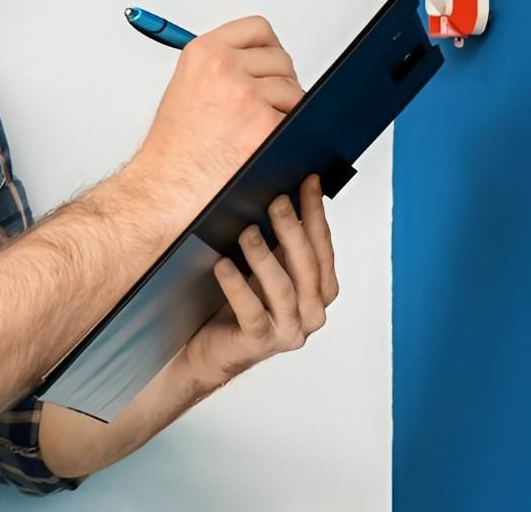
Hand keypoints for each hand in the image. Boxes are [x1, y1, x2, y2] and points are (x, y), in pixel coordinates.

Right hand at [137, 15, 302, 193]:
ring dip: (285, 110)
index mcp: (204, 53)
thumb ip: (218, 67)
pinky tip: (264, 144)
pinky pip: (298, 120)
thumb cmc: (172, 149)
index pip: (257, 30)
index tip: (265, 62)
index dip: (266, 49)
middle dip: (277, 83)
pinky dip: (289, 134)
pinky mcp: (266, 124)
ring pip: (294, 90)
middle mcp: (225, 68)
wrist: (166, 187)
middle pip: (281, 60)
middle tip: (259, 106)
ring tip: (256, 129)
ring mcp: (247, 95)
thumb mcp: (184, 88)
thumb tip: (253, 63)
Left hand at [182, 173, 338, 387]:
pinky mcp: (260, 342)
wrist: (208, 348)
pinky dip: (237, 286)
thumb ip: (279, 242)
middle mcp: (310, 313)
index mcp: (318, 292)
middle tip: (276, 201)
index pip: (322, 247)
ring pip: (283, 288)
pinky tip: (223, 265)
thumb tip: (279, 195)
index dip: (316, 214)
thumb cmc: (237, 303)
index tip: (309, 182)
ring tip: (246, 232)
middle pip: (307, 266)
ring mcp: (288, 331)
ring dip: (265, 256)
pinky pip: (251, 311)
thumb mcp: (264, 268)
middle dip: (293, 229)